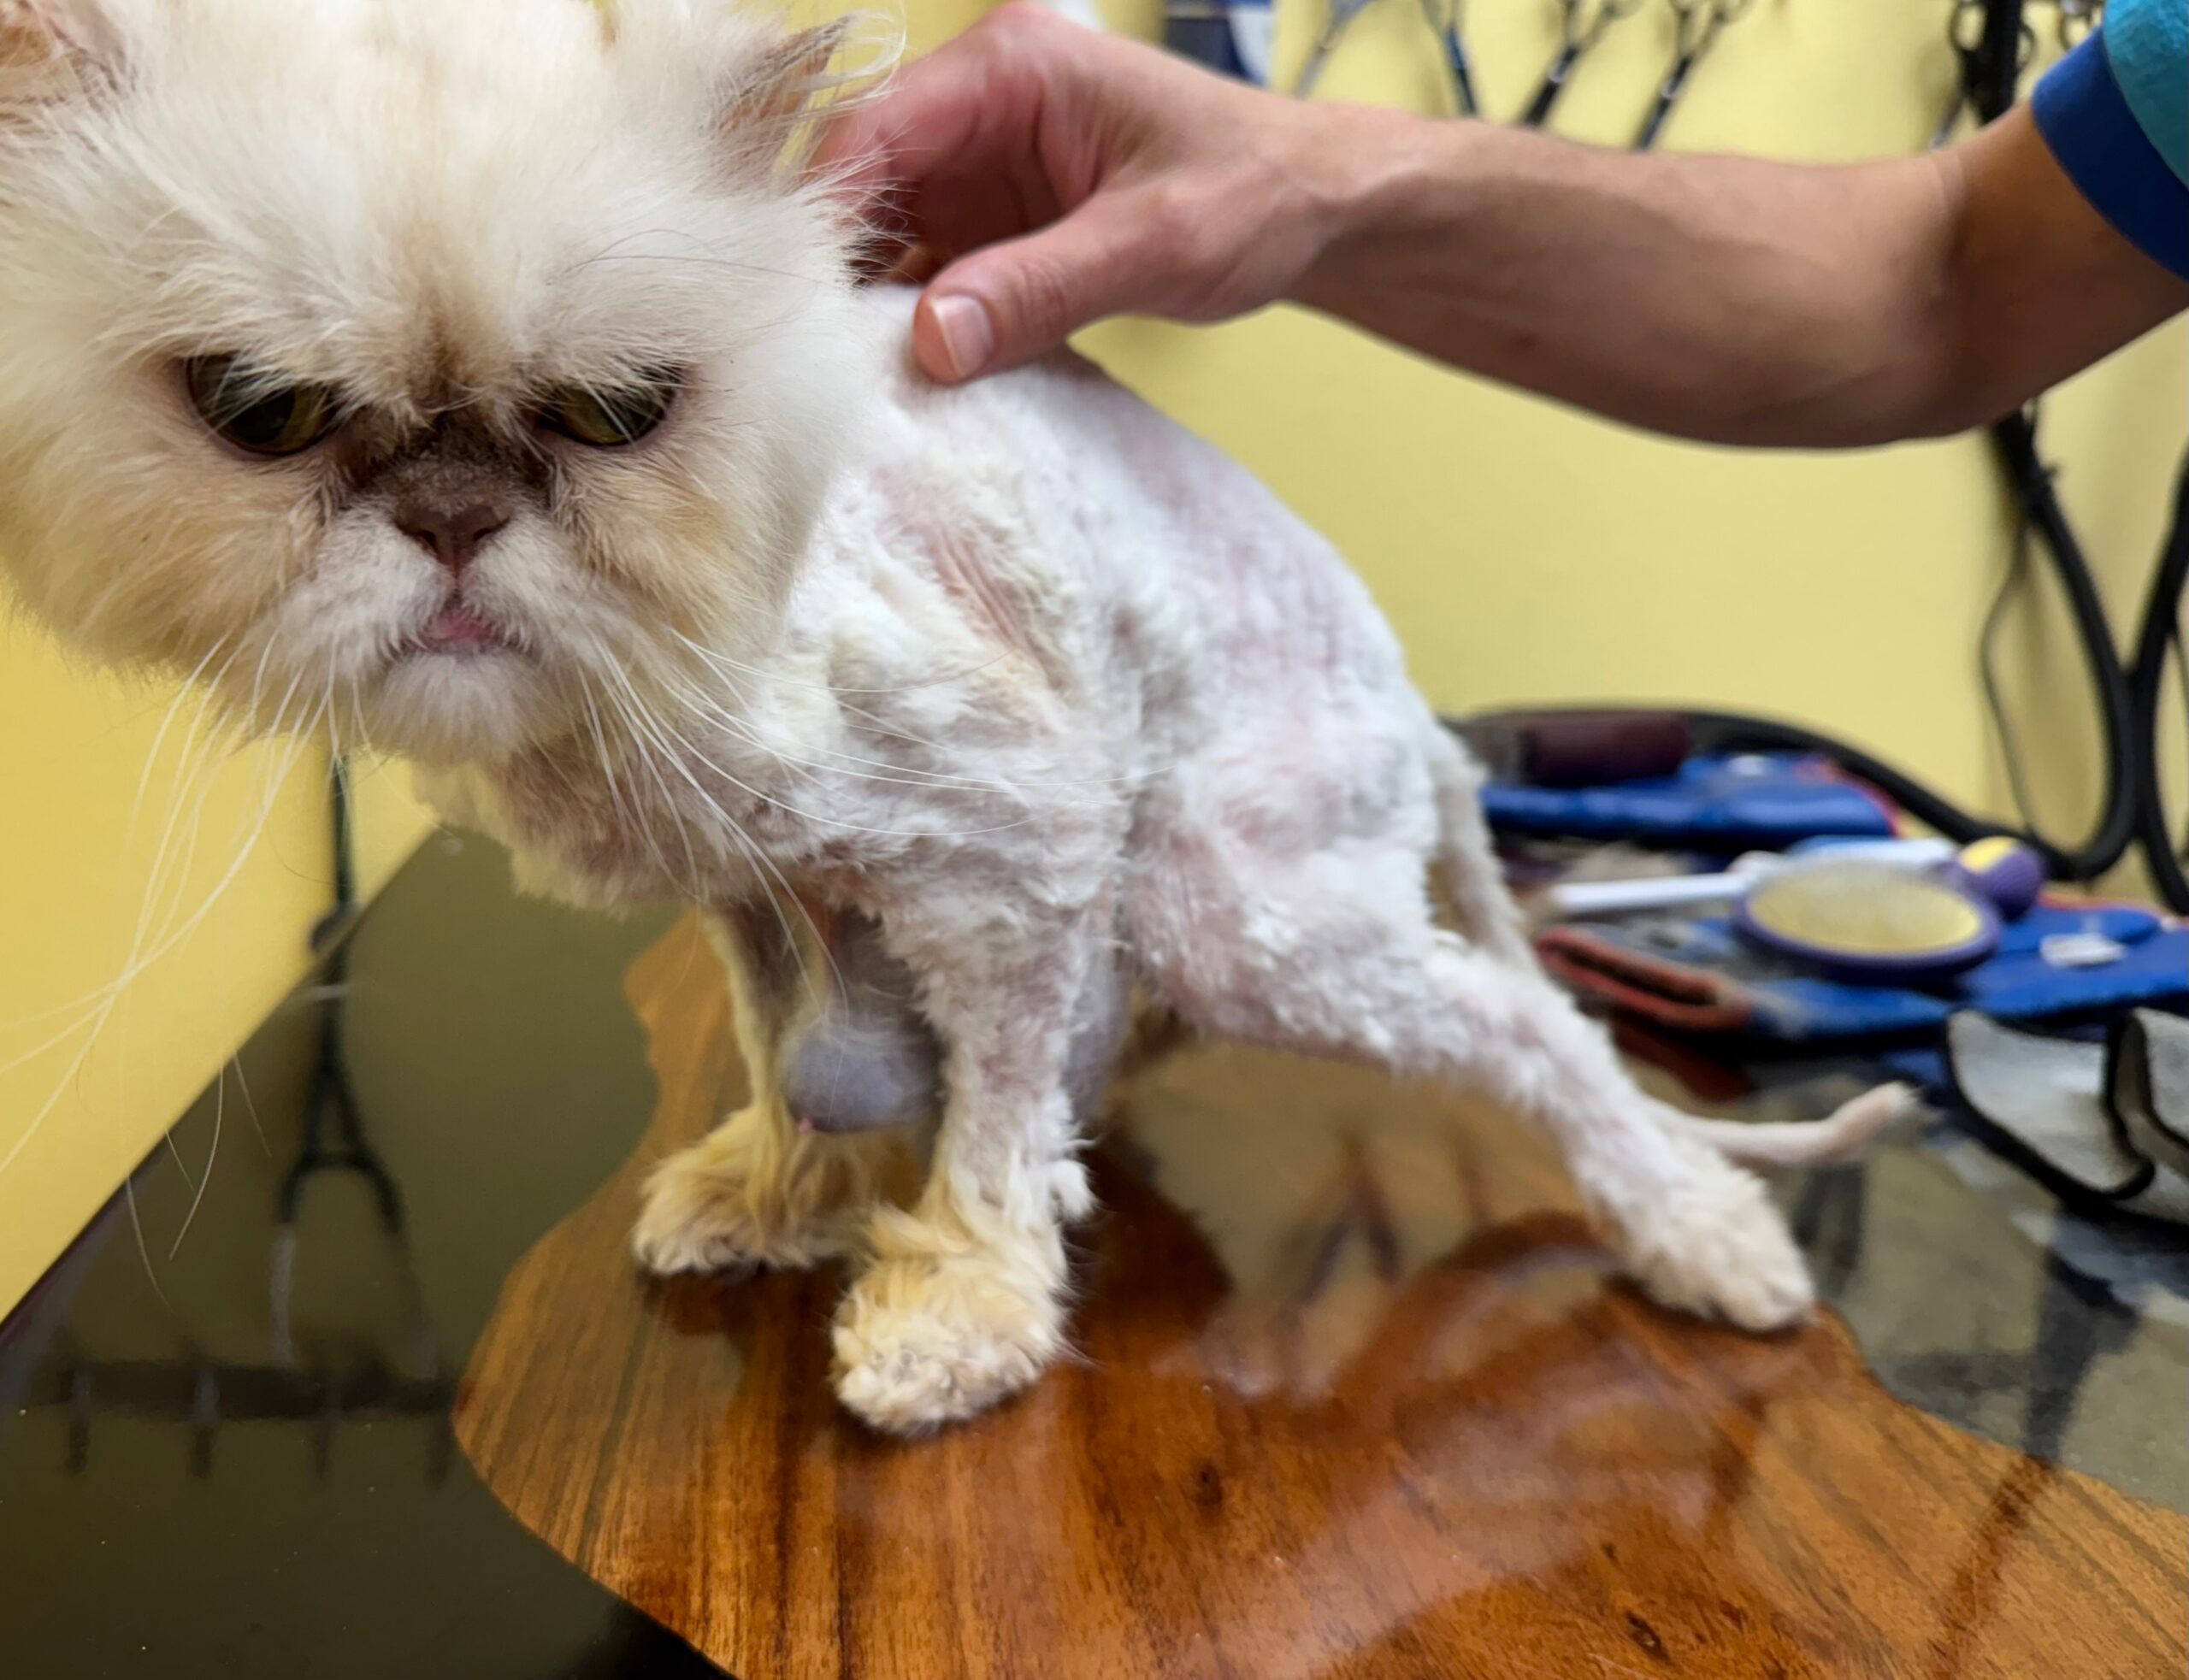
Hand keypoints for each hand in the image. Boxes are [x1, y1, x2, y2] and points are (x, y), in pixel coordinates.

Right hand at [819, 4, 1359, 380]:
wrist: (1316, 208)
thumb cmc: (1255, 192)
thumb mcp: (1155, 242)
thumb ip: (1043, 288)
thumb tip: (934, 340)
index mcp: (1009, 67)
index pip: (873, 132)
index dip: (823, 217)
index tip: (796, 306)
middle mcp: (978, 107)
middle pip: (860, 186)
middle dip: (835, 270)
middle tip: (812, 364)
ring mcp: (980, 167)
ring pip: (884, 238)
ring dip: (871, 310)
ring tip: (853, 385)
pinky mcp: (994, 225)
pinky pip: (927, 274)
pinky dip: (917, 326)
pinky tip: (906, 382)